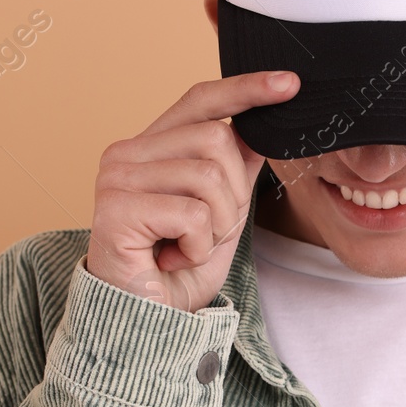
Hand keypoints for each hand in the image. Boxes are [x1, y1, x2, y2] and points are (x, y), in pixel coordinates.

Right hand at [84, 71, 298, 312]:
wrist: (144, 323)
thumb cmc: (177, 269)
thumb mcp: (221, 212)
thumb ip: (235, 167)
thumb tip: (262, 127)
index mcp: (149, 146)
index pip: (200, 100)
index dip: (246, 88)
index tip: (290, 83)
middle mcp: (126, 153)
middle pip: (216, 139)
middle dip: (235, 194)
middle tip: (208, 231)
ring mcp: (116, 178)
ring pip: (210, 177)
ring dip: (218, 224)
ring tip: (189, 246)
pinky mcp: (115, 210)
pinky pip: (192, 214)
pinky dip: (198, 245)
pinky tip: (175, 258)